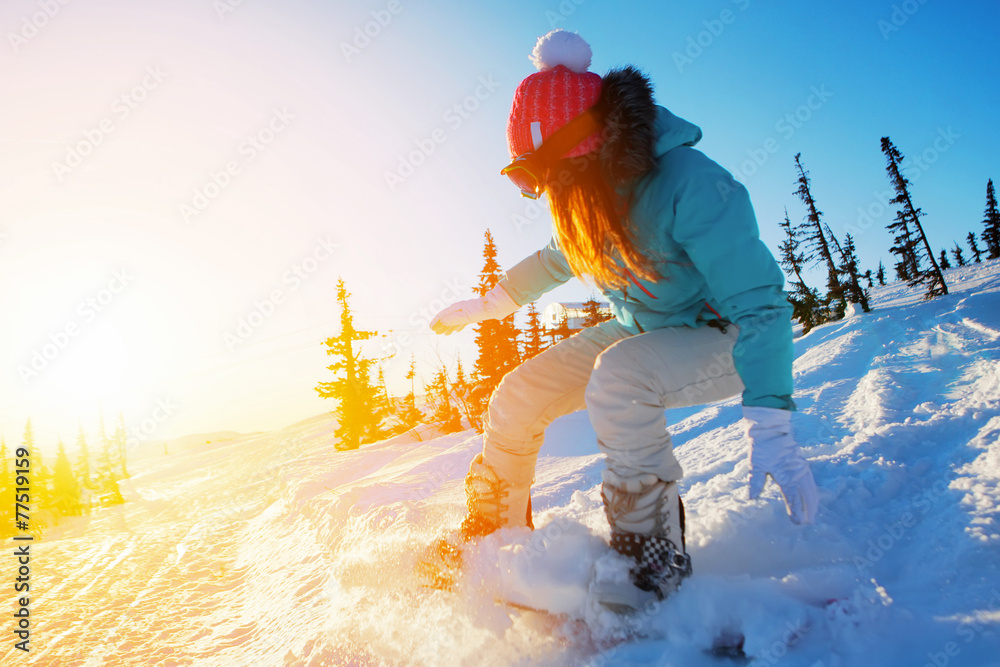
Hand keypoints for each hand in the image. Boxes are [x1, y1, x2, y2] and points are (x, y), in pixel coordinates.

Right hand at [430, 284, 518, 334]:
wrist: (495, 306)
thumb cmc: (481, 310)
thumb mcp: (466, 316)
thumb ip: (454, 319)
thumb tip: (443, 322)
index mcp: (457, 307)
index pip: (443, 314)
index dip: (436, 321)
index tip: (430, 327)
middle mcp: (460, 308)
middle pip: (448, 317)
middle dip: (441, 325)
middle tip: (435, 332)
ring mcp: (466, 311)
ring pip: (455, 320)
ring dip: (448, 327)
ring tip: (444, 334)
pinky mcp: (472, 315)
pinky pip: (462, 321)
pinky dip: (457, 326)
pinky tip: (456, 331)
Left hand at [744, 406, 818, 524]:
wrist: (772, 427)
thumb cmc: (762, 446)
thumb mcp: (756, 464)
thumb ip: (756, 481)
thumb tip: (752, 498)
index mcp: (786, 474)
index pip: (793, 497)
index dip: (796, 510)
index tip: (797, 522)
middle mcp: (797, 472)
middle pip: (806, 495)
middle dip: (808, 510)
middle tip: (807, 524)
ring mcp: (802, 468)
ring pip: (811, 489)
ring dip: (813, 503)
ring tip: (813, 516)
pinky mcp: (803, 464)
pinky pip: (811, 482)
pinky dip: (812, 493)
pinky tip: (812, 499)